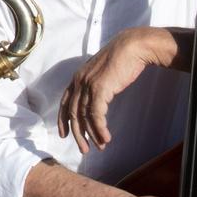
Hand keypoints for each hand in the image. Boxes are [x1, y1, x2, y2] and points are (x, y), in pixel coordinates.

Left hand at [59, 27, 173, 149]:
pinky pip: (96, 115)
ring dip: (92, 134)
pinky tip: (106, 138)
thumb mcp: (102, 72)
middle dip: (78, 134)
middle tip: (84, 149)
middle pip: (73, 113)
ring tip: (100, 146)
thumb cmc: (122, 59)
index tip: (64, 135)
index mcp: (78, 77)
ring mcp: (88, 84)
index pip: (65, 102)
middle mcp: (79, 81)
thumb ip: (96, 84)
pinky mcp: (100, 88)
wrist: (133, 47)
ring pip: (84, 117)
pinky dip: (100, 129)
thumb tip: (96, 100)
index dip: (63, 120)